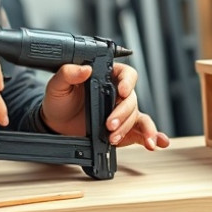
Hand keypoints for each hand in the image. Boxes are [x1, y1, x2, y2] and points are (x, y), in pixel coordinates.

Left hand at [41, 62, 169, 150]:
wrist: (56, 125)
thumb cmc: (59, 101)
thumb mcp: (57, 85)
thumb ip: (67, 73)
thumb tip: (84, 69)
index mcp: (105, 76)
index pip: (126, 74)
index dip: (127, 82)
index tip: (121, 91)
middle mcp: (117, 93)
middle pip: (131, 99)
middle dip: (122, 113)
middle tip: (109, 124)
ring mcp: (121, 111)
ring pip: (135, 116)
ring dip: (127, 127)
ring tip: (115, 138)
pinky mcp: (123, 128)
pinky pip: (141, 130)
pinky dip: (151, 136)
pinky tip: (155, 142)